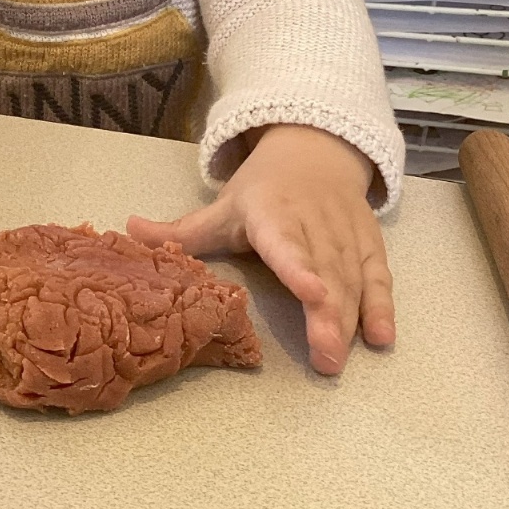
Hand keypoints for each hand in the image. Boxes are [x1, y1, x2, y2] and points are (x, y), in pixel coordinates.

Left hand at [127, 124, 393, 375]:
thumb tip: (126, 232)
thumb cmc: (263, 188)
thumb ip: (179, 230)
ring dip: (351, 317)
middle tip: (326, 358)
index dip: (299, 267)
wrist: (316, 149)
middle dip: (327, 314)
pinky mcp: (368, 242)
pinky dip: (383, 305)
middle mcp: (312, 222)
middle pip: (323, 269)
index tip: (310, 293)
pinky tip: (382, 338)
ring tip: (341, 357)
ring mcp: (344, 233)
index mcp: (272, 212)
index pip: (286, 242)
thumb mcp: (221, 207)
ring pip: (351, 277)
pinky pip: (377, 275)